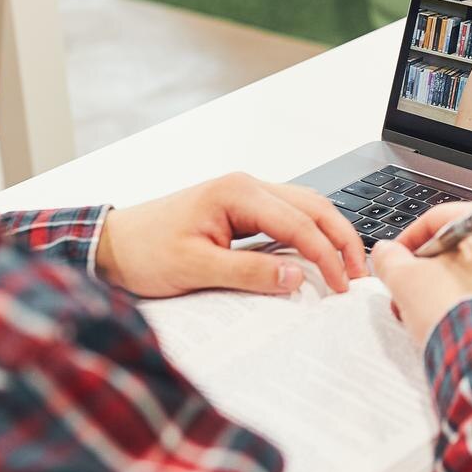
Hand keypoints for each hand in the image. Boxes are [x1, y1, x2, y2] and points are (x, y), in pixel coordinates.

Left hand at [95, 173, 366, 298]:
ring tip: (346, 266)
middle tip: (358, 275)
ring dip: (328, 234)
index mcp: (238, 193)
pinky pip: (287, 216)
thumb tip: (297, 276)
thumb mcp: (196, 268)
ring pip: (305, 208)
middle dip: (341, 239)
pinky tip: (316, 254)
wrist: (112, 245)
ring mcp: (245, 195)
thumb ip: (249, 272)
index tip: (341, 285)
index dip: (326, 255)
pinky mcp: (241, 209)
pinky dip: (309, 234)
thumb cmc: (144, 251)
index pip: (299, 223)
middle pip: (313, 206)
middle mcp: (246, 186)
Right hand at [368, 201, 471, 346]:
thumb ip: (390, 260)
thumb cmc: (461, 316)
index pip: (436, 221)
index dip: (407, 244)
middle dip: (432, 272)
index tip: (396, 263)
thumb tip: (386, 254)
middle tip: (412, 294)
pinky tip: (462, 327)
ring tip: (434, 316)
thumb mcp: (406, 281)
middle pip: (461, 249)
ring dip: (454, 291)